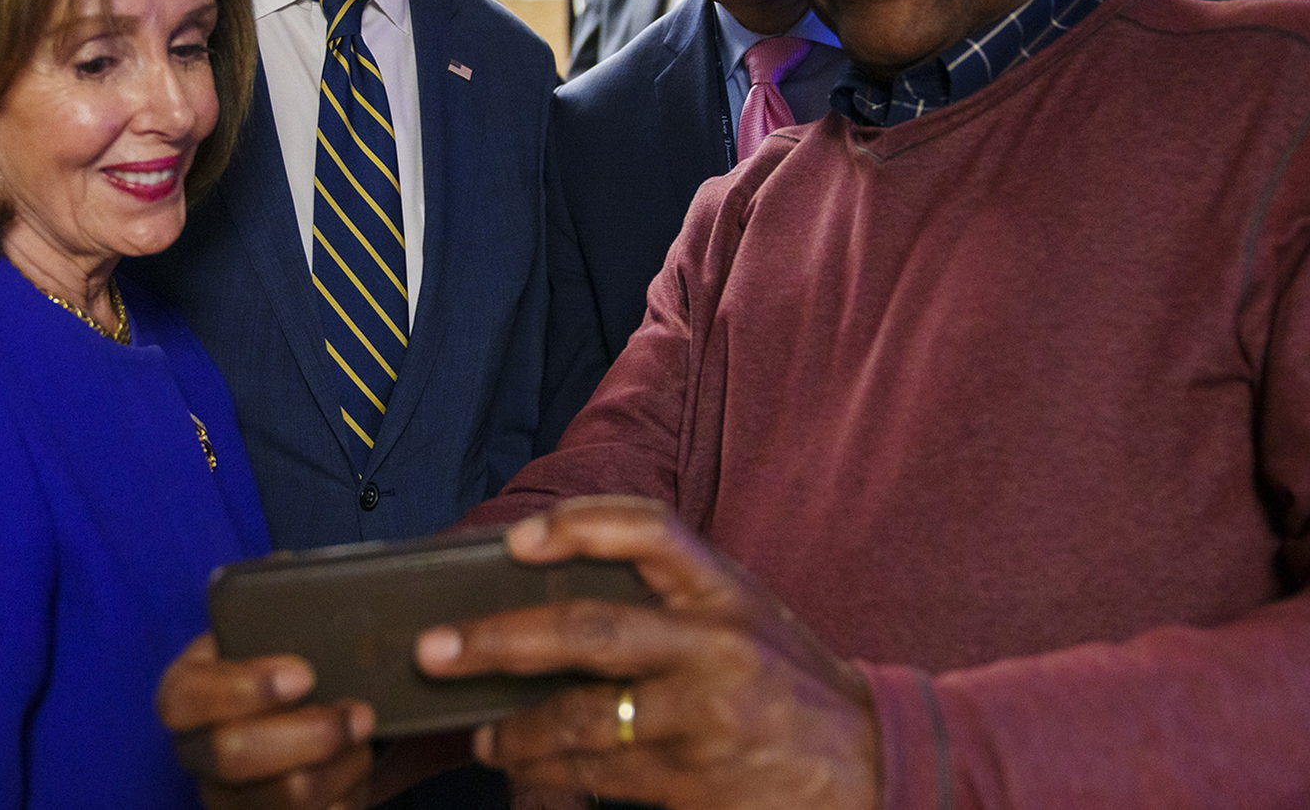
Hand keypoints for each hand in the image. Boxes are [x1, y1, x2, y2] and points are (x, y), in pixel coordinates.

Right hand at [157, 634, 375, 808]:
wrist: (305, 712)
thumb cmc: (288, 666)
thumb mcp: (278, 632)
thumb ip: (293, 615)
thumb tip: (343, 606)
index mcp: (186, 695)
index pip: (184, 698)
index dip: (241, 688)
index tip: (305, 675)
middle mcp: (197, 751)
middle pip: (232, 755)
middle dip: (309, 734)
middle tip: (359, 714)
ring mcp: (227, 799)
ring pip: (282, 797)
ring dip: (339, 767)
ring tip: (367, 736)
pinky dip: (347, 796)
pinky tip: (358, 767)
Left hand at [414, 497, 881, 809]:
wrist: (874, 768)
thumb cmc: (795, 685)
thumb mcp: (749, 618)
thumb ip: (675, 599)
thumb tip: (556, 588)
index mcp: (727, 592)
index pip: (650, 531)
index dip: (579, 526)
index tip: (519, 540)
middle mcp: (715, 648)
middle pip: (590, 632)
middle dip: (499, 640)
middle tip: (435, 647)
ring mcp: (704, 719)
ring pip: (584, 719)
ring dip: (514, 729)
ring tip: (479, 732)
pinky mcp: (694, 783)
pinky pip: (602, 775)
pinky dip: (550, 771)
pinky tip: (521, 766)